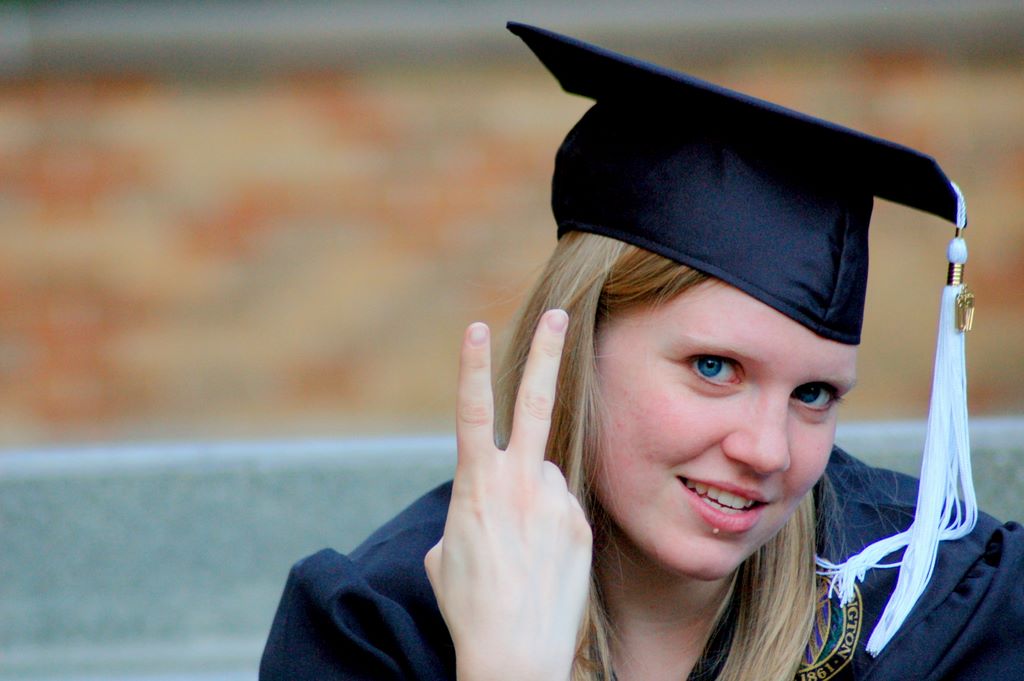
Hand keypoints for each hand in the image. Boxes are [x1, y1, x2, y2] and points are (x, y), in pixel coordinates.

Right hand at [424, 310, 592, 680]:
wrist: (514, 652)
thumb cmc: (468, 604)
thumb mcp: (445, 551)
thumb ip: (468, 508)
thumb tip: (492, 497)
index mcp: (475, 485)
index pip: (471, 411)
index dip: (472, 365)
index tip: (476, 325)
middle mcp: (519, 483)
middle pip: (534, 403)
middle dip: (546, 353)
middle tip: (561, 315)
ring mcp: (555, 501)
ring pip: (546, 473)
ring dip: (535, 494)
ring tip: (524, 547)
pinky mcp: (581, 522)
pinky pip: (565, 504)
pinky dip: (553, 520)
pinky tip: (544, 557)